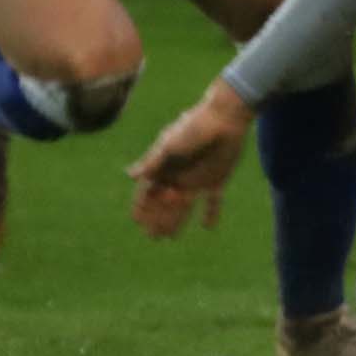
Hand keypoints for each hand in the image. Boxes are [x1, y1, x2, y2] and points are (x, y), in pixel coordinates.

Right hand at [128, 81, 255, 236]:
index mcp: (164, 166)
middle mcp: (178, 174)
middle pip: (164, 202)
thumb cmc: (193, 127)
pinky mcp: (217, 179)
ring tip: (170, 238)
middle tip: (153, 237)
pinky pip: (212, 201)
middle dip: (157, 219)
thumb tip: (130, 175)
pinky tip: (208, 228)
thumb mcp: (169, 145)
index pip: (149, 190)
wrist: (225, 117)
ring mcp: (197, 178)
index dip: (142, 205)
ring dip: (176, 220)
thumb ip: (152, 162)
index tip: (137, 221)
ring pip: (184, 206)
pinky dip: (211, 213)